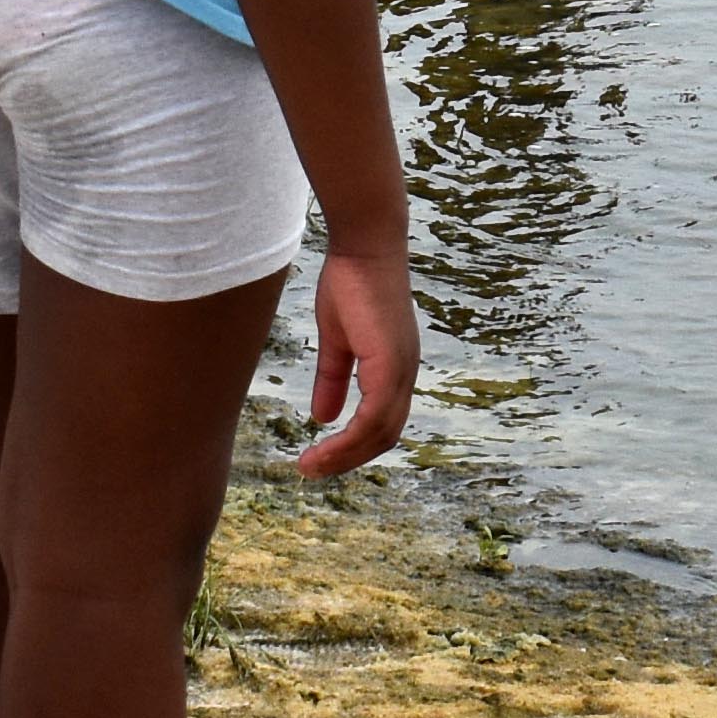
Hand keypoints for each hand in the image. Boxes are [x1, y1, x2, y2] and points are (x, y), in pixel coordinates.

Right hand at [295, 246, 417, 476]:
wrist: (364, 246)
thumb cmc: (352, 284)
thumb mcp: (337, 340)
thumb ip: (333, 378)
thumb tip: (323, 417)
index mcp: (395, 370)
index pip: (382, 423)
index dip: (353, 446)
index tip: (319, 458)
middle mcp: (405, 375)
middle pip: (384, 436)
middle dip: (348, 459)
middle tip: (313, 470)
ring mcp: (401, 370)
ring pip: (380, 432)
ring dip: (345, 455)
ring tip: (311, 466)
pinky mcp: (390, 363)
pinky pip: (373, 415)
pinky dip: (349, 437)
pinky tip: (323, 444)